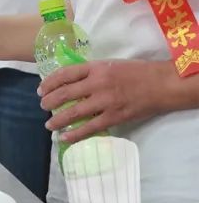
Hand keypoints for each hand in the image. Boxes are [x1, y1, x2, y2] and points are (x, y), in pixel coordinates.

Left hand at [38, 59, 169, 142]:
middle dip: (49, 102)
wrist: (161, 84)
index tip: (41, 89)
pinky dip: (75, 134)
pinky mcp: (114, 117)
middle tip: (43, 107)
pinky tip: (65, 137)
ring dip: (57, 120)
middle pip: (64, 94)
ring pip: (74, 112)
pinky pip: (90, 127)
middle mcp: (97, 84)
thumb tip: (70, 82)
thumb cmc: (136, 72)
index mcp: (95, 68)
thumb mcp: (110, 64)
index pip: (64, 74)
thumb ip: (90, 72)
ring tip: (50, 125)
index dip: (49, 83)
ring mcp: (105, 101)